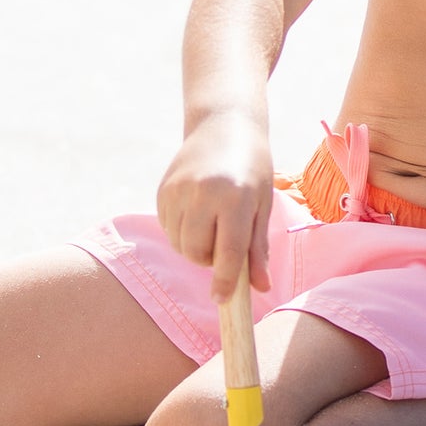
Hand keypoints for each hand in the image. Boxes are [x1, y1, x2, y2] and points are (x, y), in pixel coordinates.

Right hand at [156, 115, 272, 302]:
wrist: (224, 126)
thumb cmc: (252, 168)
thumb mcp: (262, 204)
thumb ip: (257, 248)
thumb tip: (259, 287)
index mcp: (235, 197)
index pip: (228, 251)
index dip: (225, 280)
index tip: (222, 299)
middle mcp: (203, 193)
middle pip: (197, 253)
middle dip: (210, 259)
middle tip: (224, 241)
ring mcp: (179, 190)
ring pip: (180, 244)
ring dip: (195, 246)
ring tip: (212, 223)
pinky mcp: (163, 190)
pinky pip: (169, 229)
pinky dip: (182, 230)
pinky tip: (197, 210)